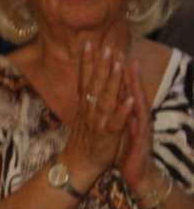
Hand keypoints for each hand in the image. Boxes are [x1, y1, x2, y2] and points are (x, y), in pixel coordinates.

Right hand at [62, 41, 133, 185]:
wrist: (79, 165)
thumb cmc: (84, 139)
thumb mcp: (83, 115)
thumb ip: (88, 97)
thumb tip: (90, 79)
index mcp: (85, 104)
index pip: (85, 78)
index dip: (86, 61)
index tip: (87, 43)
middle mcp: (90, 110)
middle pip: (95, 84)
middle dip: (100, 65)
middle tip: (105, 46)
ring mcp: (97, 122)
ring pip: (105, 99)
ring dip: (111, 82)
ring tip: (117, 65)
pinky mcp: (107, 135)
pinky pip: (115, 122)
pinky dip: (121, 111)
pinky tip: (128, 100)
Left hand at [117, 58, 155, 192]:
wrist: (136, 173)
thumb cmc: (125, 148)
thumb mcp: (116, 126)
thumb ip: (114, 110)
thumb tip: (106, 95)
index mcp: (126, 112)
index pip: (119, 88)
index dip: (112, 71)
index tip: (104, 52)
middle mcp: (134, 116)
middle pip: (128, 90)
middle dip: (122, 70)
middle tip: (116, 51)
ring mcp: (139, 126)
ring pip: (136, 102)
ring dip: (132, 85)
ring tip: (128, 67)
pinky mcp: (140, 140)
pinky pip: (137, 125)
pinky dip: (133, 113)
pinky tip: (133, 101)